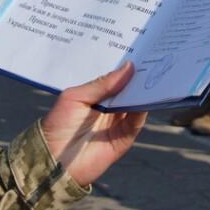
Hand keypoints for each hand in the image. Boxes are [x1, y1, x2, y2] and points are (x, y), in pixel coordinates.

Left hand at [40, 62, 146, 186]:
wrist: (54, 160)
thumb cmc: (58, 125)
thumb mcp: (76, 97)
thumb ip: (102, 84)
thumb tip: (129, 66)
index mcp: (96, 95)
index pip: (115, 78)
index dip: (126, 67)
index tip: (141, 49)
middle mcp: (109, 107)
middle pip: (128, 89)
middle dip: (139, 76)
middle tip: (154, 57)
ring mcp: (117, 122)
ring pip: (135, 103)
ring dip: (144, 91)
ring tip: (155, 73)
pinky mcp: (124, 138)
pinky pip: (136, 122)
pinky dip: (143, 110)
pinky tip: (148, 97)